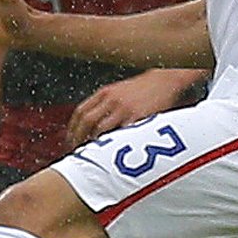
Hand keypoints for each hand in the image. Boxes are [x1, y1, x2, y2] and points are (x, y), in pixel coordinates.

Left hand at [66, 72, 187, 147]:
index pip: (80, 112)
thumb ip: (105, 104)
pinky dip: (113, 145)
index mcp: (105, 93)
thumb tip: (90, 125)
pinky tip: (111, 154)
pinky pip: (120, 134)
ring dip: (93, 144)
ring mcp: (124, 108)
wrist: (166, 81)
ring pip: (100, 129)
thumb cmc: (143, 90)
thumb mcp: (119, 91)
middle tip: (78, 152)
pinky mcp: (138, 117)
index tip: (71, 141)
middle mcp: (111, 99)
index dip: (72, 129)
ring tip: (92, 156)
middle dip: (78, 139)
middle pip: (86, 121)